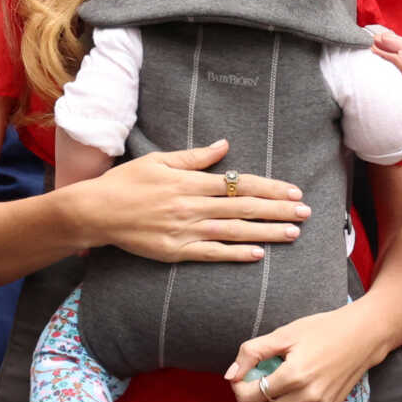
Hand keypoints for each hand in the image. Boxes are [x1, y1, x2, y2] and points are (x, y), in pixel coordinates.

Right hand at [74, 140, 310, 263]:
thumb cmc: (126, 183)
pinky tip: (257, 255)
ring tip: (292, 233)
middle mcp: (192, 206)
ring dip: (265, 233)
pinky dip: (235, 255)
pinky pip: (210, 254)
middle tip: (306, 212)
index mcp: (190, 182)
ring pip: (233, 232)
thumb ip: (194, 157)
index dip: (269, 188)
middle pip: (243, 208)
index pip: (239, 184)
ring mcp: (185, 231)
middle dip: (278, 210)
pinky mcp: (175, 252)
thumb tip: (224, 146)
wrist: (96, 212)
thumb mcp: (159, 161)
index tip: (293, 191)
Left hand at [226, 303, 386, 401]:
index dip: (238, 387)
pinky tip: (294, 386)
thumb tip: (230, 376)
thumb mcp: (284, 334)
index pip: (249, 398)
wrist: (363, 337)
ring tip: (273, 382)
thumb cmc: (322, 330)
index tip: (242, 375)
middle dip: (247, 401)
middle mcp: (307, 398)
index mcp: (294, 377)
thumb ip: (252, 353)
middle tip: (253, 381)